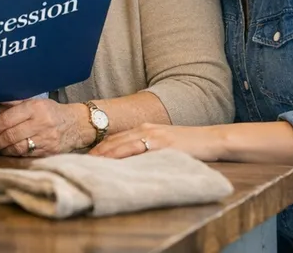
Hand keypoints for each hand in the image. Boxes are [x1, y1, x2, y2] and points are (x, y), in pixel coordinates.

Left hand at [0, 99, 92, 156]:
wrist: (78, 125)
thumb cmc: (53, 112)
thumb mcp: (37, 102)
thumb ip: (16, 104)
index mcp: (35, 108)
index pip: (7, 119)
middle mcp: (40, 123)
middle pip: (10, 135)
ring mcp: (46, 139)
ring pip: (17, 148)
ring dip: (2, 151)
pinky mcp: (49, 152)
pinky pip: (27, 155)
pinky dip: (14, 156)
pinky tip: (7, 155)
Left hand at [91, 123, 227, 160]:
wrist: (211, 139)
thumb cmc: (189, 144)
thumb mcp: (164, 142)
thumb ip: (147, 146)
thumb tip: (129, 160)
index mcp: (144, 128)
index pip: (116, 138)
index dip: (100, 147)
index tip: (87, 157)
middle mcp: (145, 129)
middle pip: (114, 141)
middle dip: (97, 152)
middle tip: (81, 162)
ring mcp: (153, 136)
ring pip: (122, 145)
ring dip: (105, 155)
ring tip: (91, 164)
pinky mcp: (162, 144)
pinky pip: (139, 151)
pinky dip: (124, 157)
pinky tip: (115, 164)